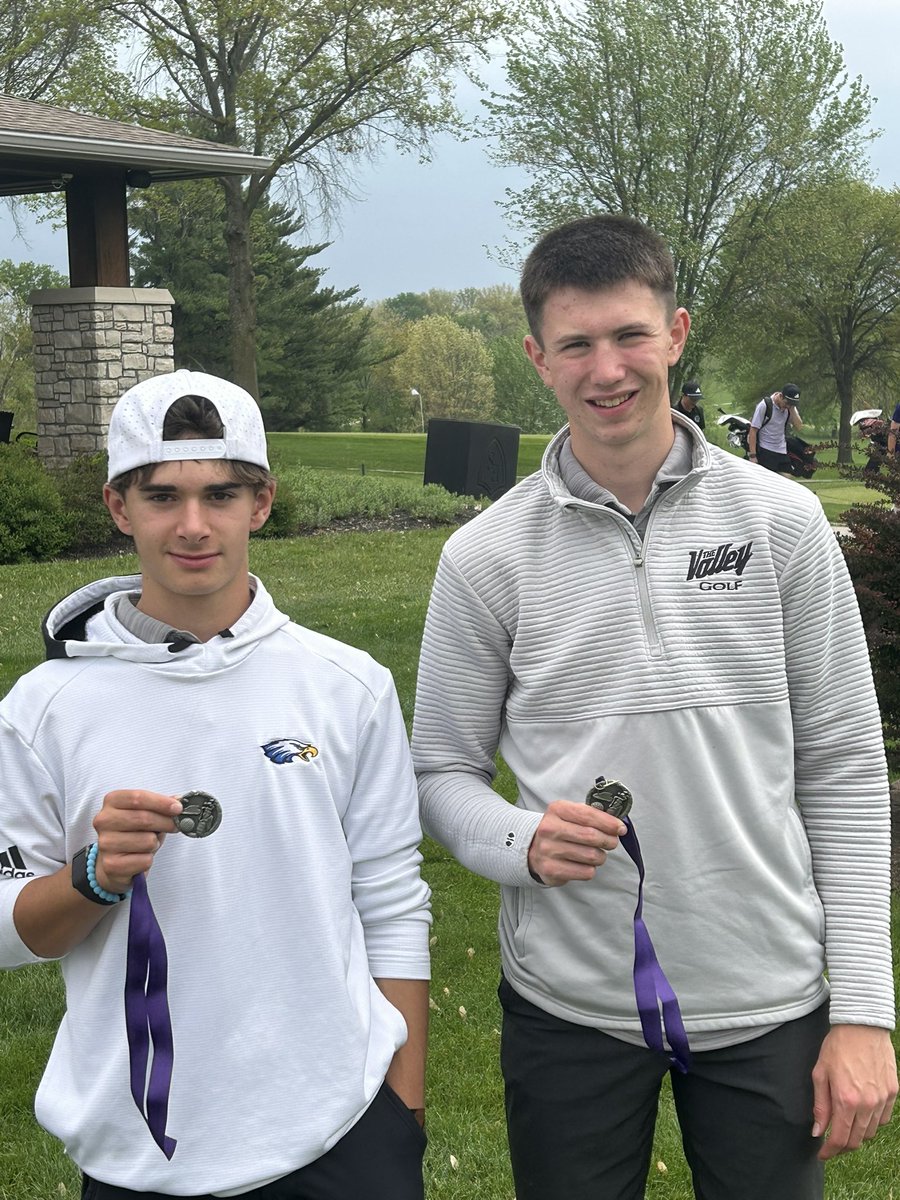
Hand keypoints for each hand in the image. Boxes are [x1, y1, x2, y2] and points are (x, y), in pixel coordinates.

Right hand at [92, 790, 183, 893]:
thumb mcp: (145, 814)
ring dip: (155, 843)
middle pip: (144, 818)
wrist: (114, 863)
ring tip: (148, 844)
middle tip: (176, 825)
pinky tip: (140, 858)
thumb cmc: (133, 834)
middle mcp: (104, 821)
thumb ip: (161, 806)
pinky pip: (145, 860)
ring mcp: (105, 843)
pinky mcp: (111, 864)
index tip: (178, 808)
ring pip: (147, 841)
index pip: (138, 798)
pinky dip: (148, 860)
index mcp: (112, 802)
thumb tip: (179, 801)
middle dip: (166, 822)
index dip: (161, 802)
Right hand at [527, 800, 626, 886]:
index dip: (608, 823)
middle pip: (591, 836)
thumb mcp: (570, 814)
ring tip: (596, 854)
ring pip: (591, 856)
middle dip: (609, 840)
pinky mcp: (551, 870)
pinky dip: (591, 869)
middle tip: (612, 842)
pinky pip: (585, 872)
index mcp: (557, 810)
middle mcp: (549, 829)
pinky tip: (584, 864)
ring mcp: (548, 850)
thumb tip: (617, 824)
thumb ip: (591, 815)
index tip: (620, 828)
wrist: (533, 849)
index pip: (588, 815)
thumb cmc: (560, 830)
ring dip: (600, 856)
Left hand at [811, 1025, 897, 1159]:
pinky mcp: (893, 1093)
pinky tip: (861, 1112)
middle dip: (842, 1146)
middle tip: (832, 1142)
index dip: (829, 1151)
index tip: (822, 1154)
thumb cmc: (837, 1047)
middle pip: (857, 1140)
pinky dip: (872, 1122)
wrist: (862, 1026)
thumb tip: (818, 1132)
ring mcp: (883, 1099)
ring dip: (857, 1134)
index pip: (840, 1139)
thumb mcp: (820, 1073)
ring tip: (845, 1125)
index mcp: (846, 1100)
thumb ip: (820, 1106)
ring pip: (871, 1132)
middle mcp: (867, 1104)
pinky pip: (883, 1118)